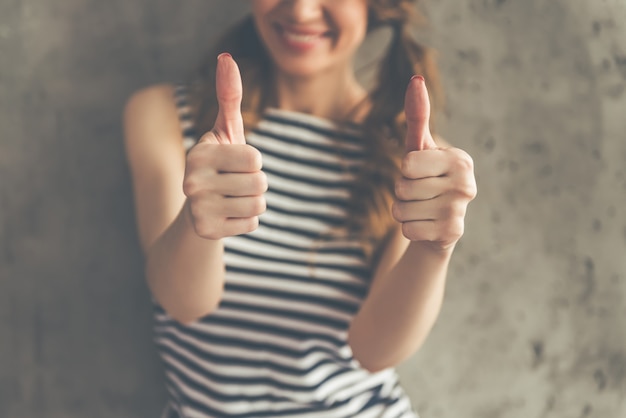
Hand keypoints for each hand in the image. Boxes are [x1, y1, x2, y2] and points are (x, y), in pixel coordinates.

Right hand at [183, 53, 266, 238]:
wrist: (197, 208)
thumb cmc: (220, 163)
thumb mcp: (225, 130)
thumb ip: (229, 95)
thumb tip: (227, 57)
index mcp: (199, 153)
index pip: (255, 158)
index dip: (253, 162)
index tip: (234, 164)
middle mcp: (192, 181)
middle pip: (259, 183)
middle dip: (255, 184)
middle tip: (235, 184)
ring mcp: (198, 209)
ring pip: (258, 205)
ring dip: (252, 202)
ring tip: (232, 198)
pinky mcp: (207, 232)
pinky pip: (252, 224)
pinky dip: (246, 220)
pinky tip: (228, 215)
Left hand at [392, 76, 476, 249]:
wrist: (438, 224)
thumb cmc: (427, 178)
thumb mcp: (420, 148)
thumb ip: (418, 116)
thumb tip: (416, 79)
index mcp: (460, 160)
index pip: (408, 164)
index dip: (406, 171)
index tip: (420, 174)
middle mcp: (467, 184)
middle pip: (403, 187)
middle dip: (402, 193)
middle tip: (420, 194)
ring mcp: (460, 211)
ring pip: (402, 210)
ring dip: (403, 212)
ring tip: (421, 210)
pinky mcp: (452, 234)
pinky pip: (407, 230)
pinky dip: (408, 229)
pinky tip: (425, 226)